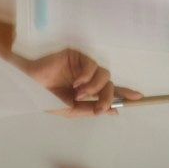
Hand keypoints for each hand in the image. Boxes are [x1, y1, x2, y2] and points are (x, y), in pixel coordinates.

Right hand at [16, 47, 141, 115]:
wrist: (30, 86)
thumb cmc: (47, 98)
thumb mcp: (71, 110)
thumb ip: (91, 110)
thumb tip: (114, 111)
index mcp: (88, 90)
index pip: (110, 90)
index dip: (124, 92)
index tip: (138, 97)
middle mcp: (88, 77)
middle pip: (109, 83)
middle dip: (107, 96)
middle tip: (99, 106)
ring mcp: (82, 66)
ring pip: (103, 74)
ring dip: (95, 87)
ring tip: (79, 93)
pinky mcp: (75, 56)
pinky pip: (91, 65)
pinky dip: (87, 76)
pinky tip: (77, 83)